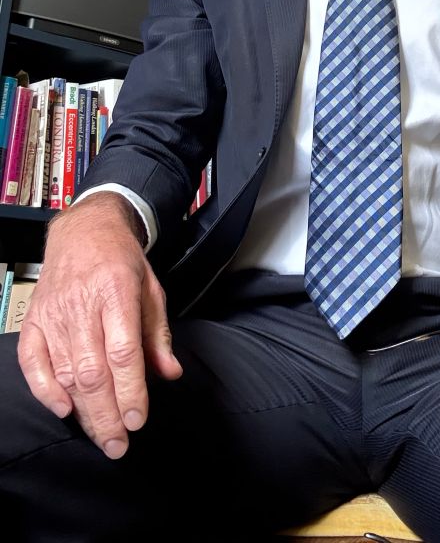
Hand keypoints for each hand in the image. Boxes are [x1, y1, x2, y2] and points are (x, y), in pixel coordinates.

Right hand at [17, 193, 181, 457]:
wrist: (84, 231)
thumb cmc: (122, 262)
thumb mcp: (151, 289)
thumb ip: (158, 334)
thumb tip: (170, 374)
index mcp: (116, 292)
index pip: (123, 351)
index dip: (130, 389)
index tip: (138, 419)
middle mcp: (82, 305)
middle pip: (93, 371)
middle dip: (106, 414)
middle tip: (119, 445)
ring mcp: (54, 314)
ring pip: (66, 372)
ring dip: (83, 411)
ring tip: (102, 436)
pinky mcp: (34, 321)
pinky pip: (32, 363)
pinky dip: (44, 389)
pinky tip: (63, 410)